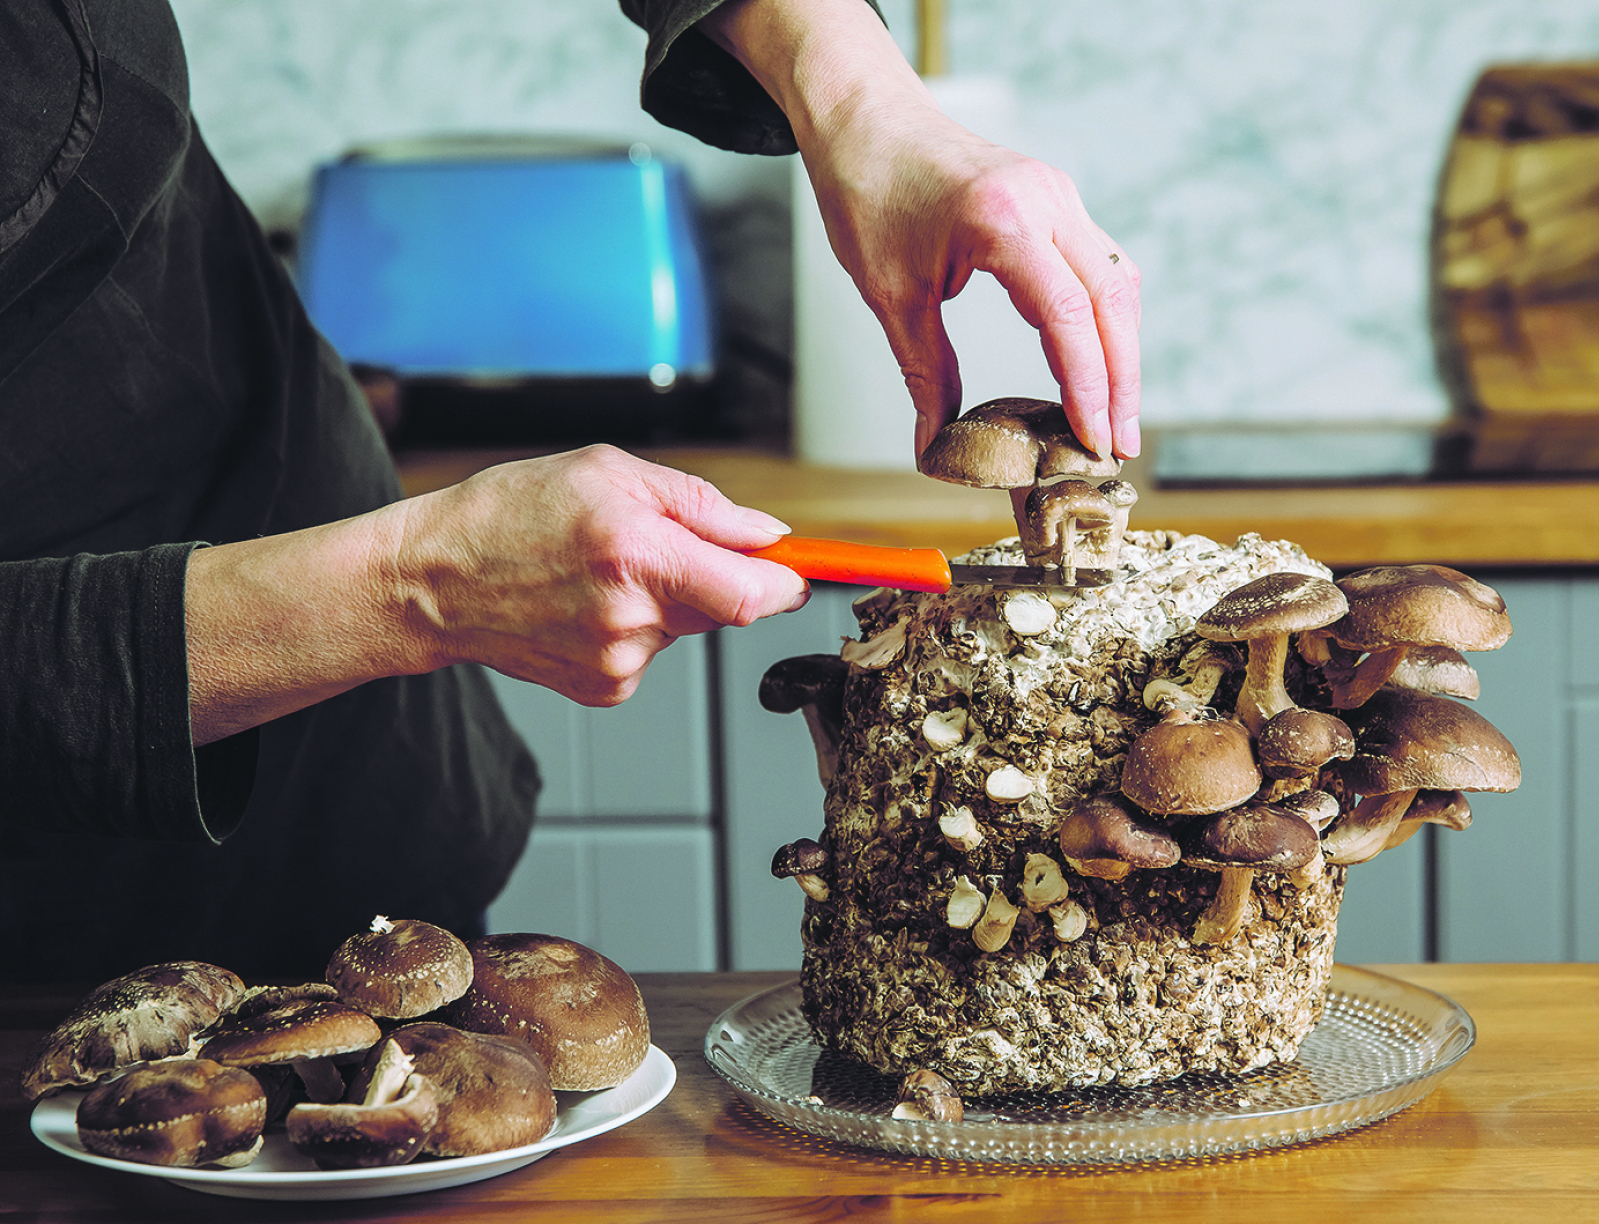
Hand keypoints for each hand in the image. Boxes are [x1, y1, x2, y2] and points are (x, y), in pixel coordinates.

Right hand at [185, 446, 807, 741]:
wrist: (433, 582)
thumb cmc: (511, 513)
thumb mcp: (609, 472)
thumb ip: (701, 506)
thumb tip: (770, 538)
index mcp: (636, 552)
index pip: (751, 593)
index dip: (790, 584)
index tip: (812, 572)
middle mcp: (631, 616)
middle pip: (724, 606)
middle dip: (713, 573)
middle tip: (657, 544)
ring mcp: (617, 662)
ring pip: (687, 625)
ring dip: (668, 597)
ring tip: (600, 571)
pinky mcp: (605, 689)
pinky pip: (654, 650)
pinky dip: (638, 624)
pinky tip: (585, 605)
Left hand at [698, 0, 1140, 462]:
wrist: (865, 121)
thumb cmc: (867, 192)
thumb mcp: (888, 294)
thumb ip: (924, 371)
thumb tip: (937, 444)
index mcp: (1002, 220)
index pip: (1068, 315)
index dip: (1088, 385)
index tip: (1093, 439)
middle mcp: (1045, 201)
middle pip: (1111, 301)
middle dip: (1121, 380)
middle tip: (1119, 447)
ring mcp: (1057, 195)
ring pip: (1115, 282)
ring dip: (1120, 352)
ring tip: (1114, 418)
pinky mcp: (1055, 199)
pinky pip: (1098, 265)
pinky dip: (1103, 320)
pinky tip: (1095, 364)